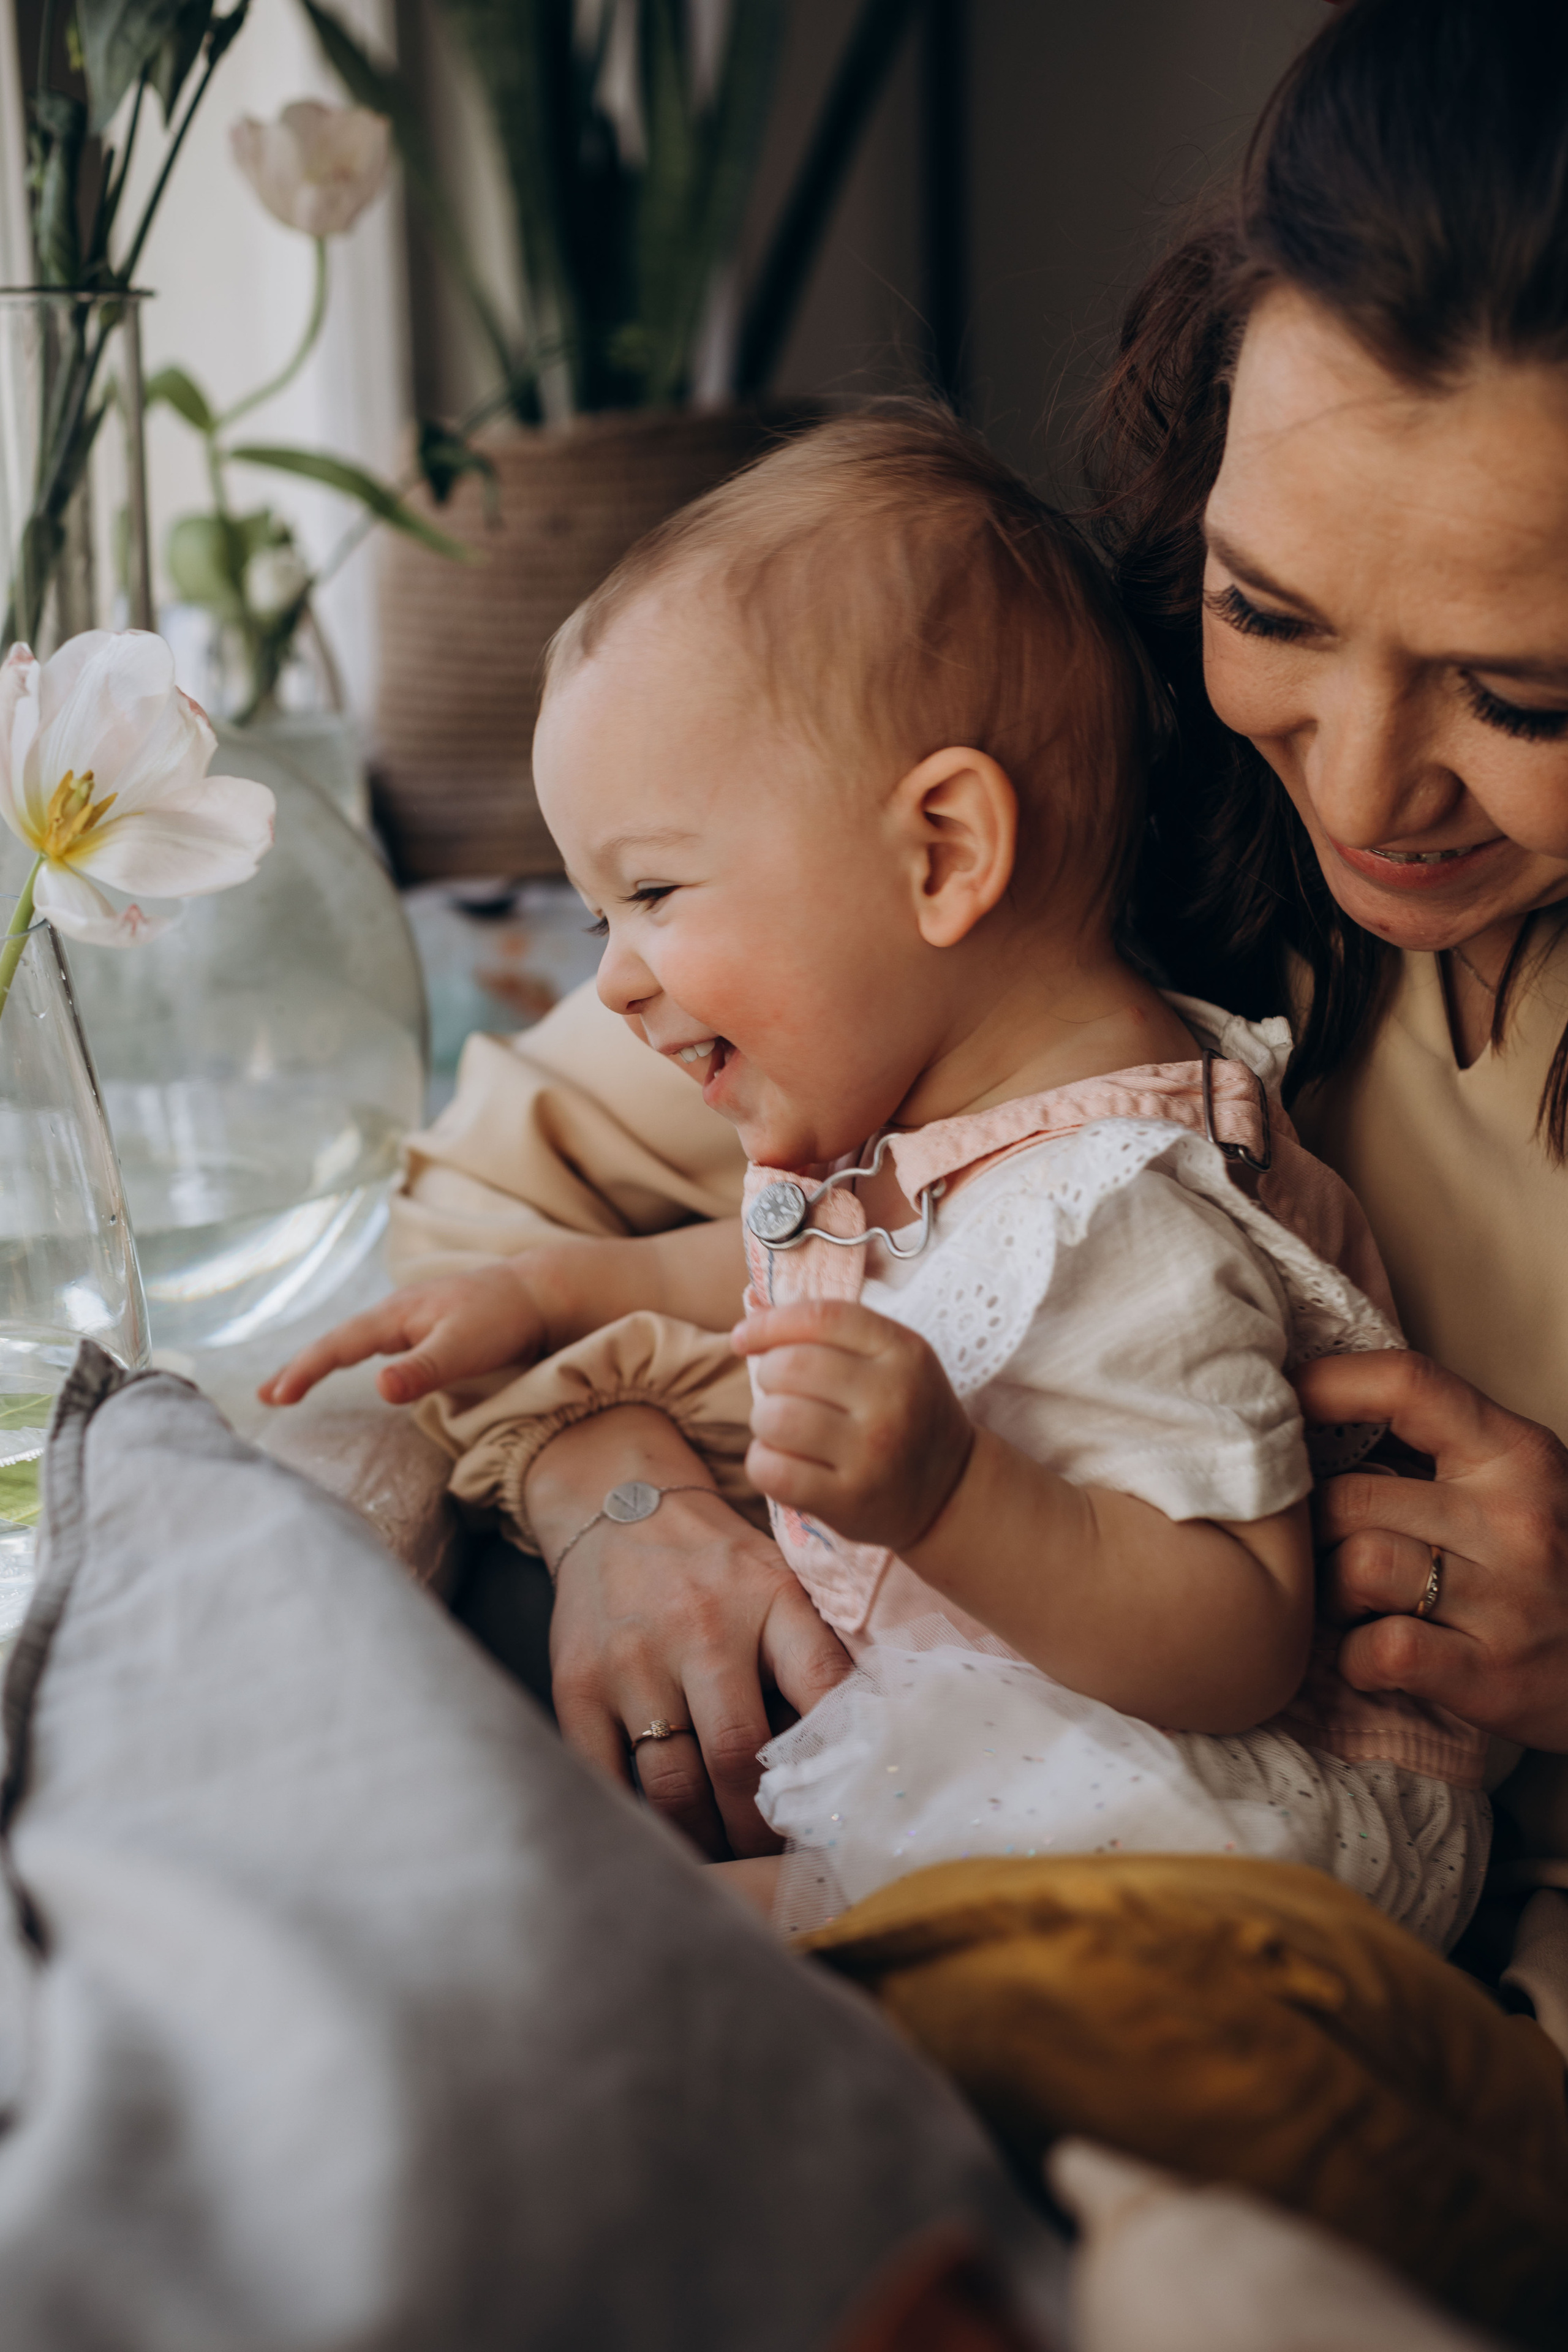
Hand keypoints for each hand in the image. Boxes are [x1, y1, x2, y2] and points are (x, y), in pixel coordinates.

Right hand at [259, 1262, 546, 1406]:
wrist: (541, 1291)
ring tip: (293, 1385)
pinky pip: (376, 1340)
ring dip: (322, 1360)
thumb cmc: (505, 1318)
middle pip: (337, 1340)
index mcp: (396, 1315)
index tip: (275, 1398)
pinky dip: (352, 1354)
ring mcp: (412, 1315)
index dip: (304, 1370)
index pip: (337, 1345)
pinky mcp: (428, 1323)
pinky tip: (356, 1363)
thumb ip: (422, 1370)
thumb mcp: (464, 1348)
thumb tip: (378, 1387)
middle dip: (300, 1366)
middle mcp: (396, 1312)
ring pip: (354, 1339)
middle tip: (266, 1396)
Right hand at [529, 1406, 851, 1858]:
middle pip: (738, 1760)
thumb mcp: (782, 1584)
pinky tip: (661, 1839)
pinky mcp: (578, 1686)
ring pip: (675, 1787)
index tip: (845, 1813)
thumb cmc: (715, 1566)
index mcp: (769, 1601)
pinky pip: (607, 1781)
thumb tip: (870, 1750)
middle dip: (762, 1827)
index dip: (838, 1763)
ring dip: (705, 1839)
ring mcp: (633, 1662)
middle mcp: (700, 1630)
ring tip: (725, 1858)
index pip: (821, 1690)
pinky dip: (636, 1822)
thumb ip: (818, 1655)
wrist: (617, 1506)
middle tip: (776, 1858)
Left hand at [732, 1298, 972, 1552]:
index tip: (744, 1337)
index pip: (821, 1318)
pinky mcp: (849, 1500)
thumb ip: (838, 1334)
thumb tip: (753, 1327)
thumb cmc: (907, 1414)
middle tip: (781, 1392)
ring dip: (764, 1421)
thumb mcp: (896, 1358)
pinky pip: (772, 1470)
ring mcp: (871, 1453)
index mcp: (904, 1352)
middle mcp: (891, 1399)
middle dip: (768, 1375)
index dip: (769, 1323)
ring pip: (774, 1418)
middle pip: (789, 1366)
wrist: (951, 1492)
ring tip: (784, 1429)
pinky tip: (781, 1461)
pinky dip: (762, 1462)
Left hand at [1295, 1350, 1567, 1749]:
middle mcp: (1516, 1519)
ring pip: (1355, 1567)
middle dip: (1314, 1526)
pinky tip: (1373, 1655)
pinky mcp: (1493, 1677)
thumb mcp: (1520, 1485)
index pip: (1406, 1385)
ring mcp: (1507, 1600)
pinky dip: (1355, 1659)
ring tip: (1353, 1603)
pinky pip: (1378, 1651)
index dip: (1327, 1386)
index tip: (1284, 1403)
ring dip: (1330, 1592)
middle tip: (1319, 1547)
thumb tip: (1314, 1416)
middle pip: (1350, 1495)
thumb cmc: (1555, 1567)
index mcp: (1517, 1455)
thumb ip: (1438, 1447)